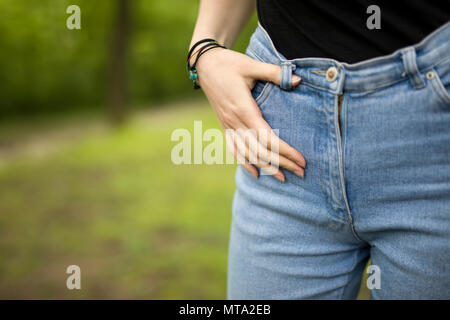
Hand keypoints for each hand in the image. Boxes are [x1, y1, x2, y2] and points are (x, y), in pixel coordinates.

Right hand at [195, 48, 305, 181]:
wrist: (204, 64)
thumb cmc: (229, 63)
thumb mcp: (252, 65)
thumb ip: (274, 73)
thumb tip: (298, 81)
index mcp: (243, 108)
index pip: (268, 138)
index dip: (286, 151)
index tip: (301, 160)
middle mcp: (234, 121)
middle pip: (260, 151)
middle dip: (282, 164)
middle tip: (301, 173)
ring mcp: (228, 126)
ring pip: (248, 154)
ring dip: (267, 167)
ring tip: (283, 178)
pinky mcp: (224, 126)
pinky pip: (234, 149)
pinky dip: (245, 163)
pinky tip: (256, 174)